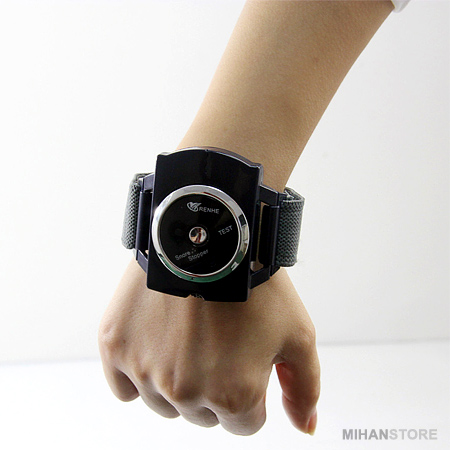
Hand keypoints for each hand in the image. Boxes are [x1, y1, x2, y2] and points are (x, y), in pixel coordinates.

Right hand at [98, 260, 319, 434]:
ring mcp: (146, 370)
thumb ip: (304, 388)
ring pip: (163, 403)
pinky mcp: (116, 346)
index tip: (242, 358)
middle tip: (217, 340)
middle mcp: (186, 392)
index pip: (243, 424)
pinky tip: (155, 346)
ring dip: (176, 380)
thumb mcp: (298, 333)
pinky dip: (137, 374)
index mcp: (233, 396)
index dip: (248, 389)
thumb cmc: (255, 281)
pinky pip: (122, 387)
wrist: (213, 234)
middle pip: (202, 414)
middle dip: (214, 385)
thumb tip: (306, 427)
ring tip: (188, 335)